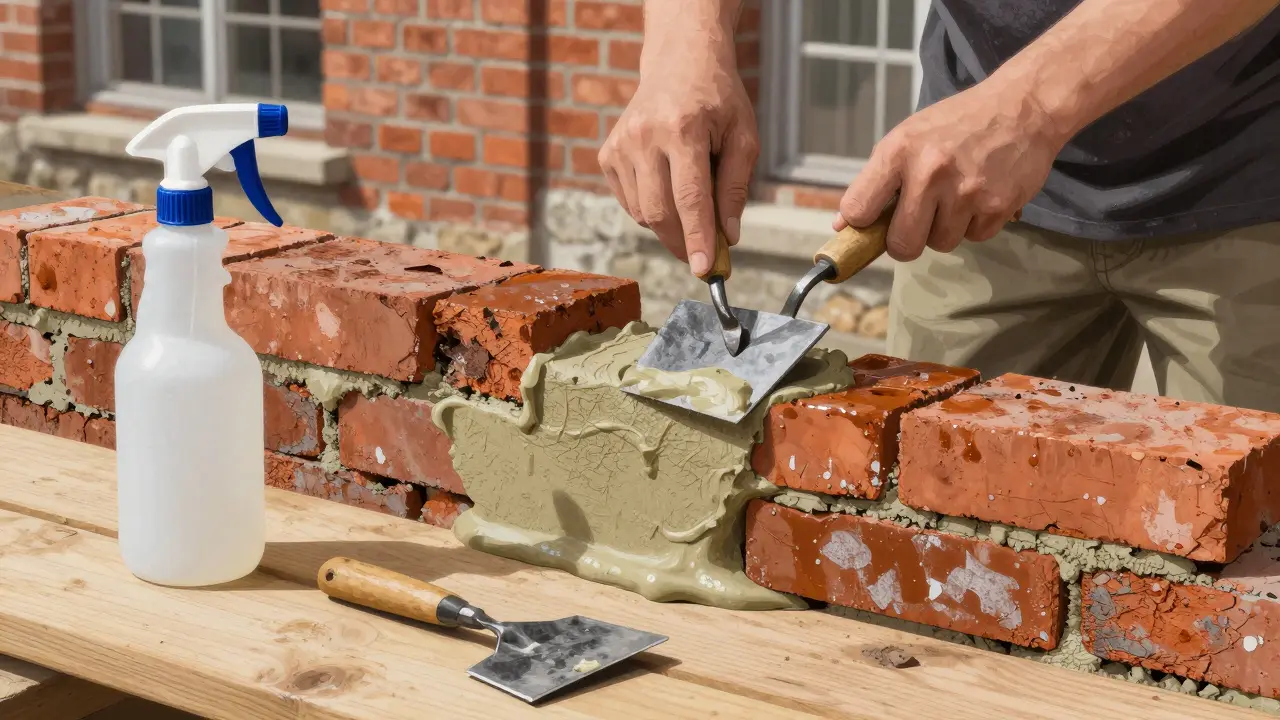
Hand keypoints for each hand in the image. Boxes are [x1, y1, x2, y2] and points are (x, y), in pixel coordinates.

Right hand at [598, 41, 757, 275]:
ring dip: (670, 224)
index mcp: (682, 128)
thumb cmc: (718, 100)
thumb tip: (729, 236)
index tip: (705, 271)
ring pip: (643, 213)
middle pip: (660, 212)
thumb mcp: (743, 135)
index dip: (698, 239)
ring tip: (691, 200)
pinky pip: (630, 203)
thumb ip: (736, 187)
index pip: (690, 198)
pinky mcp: (608, 153)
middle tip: (704, 256)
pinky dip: (651, 209)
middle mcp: (644, 136)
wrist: (680, 62)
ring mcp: (620, 144)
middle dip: (683, 243)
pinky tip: (668, 186)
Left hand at [834, 82, 1066, 260]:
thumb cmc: (957, 123)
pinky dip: (975, 225)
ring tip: (956, 198)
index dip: (862, 224)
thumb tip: (843, 225)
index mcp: (898, 151)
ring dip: (944, 229)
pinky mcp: (997, 207)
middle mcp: (929, 173)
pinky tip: (981, 196)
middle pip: (902, 245)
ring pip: (940, 244)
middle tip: (916, 223)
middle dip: (906, 241)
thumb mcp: (908, 137)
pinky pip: (974, 238)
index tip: (872, 222)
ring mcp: (966, 193)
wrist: (1024, 107)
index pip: (858, 210)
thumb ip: (876, 180)